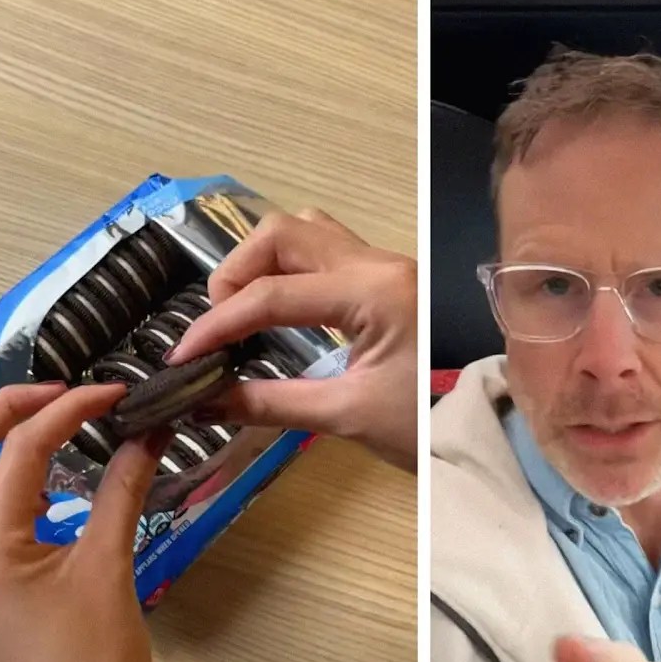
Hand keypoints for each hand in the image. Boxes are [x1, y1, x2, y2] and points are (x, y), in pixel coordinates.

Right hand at [164, 208, 416, 472]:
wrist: (480, 431)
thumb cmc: (421, 427)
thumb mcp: (345, 417)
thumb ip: (269, 403)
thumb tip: (204, 400)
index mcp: (374, 293)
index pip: (272, 294)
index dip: (216, 324)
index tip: (180, 356)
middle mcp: (378, 263)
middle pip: (283, 233)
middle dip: (236, 273)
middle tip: (217, 327)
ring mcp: (384, 265)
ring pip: (304, 229)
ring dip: (260, 262)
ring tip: (241, 313)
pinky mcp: (384, 278)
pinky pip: (323, 249)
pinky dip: (286, 269)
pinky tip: (275, 309)